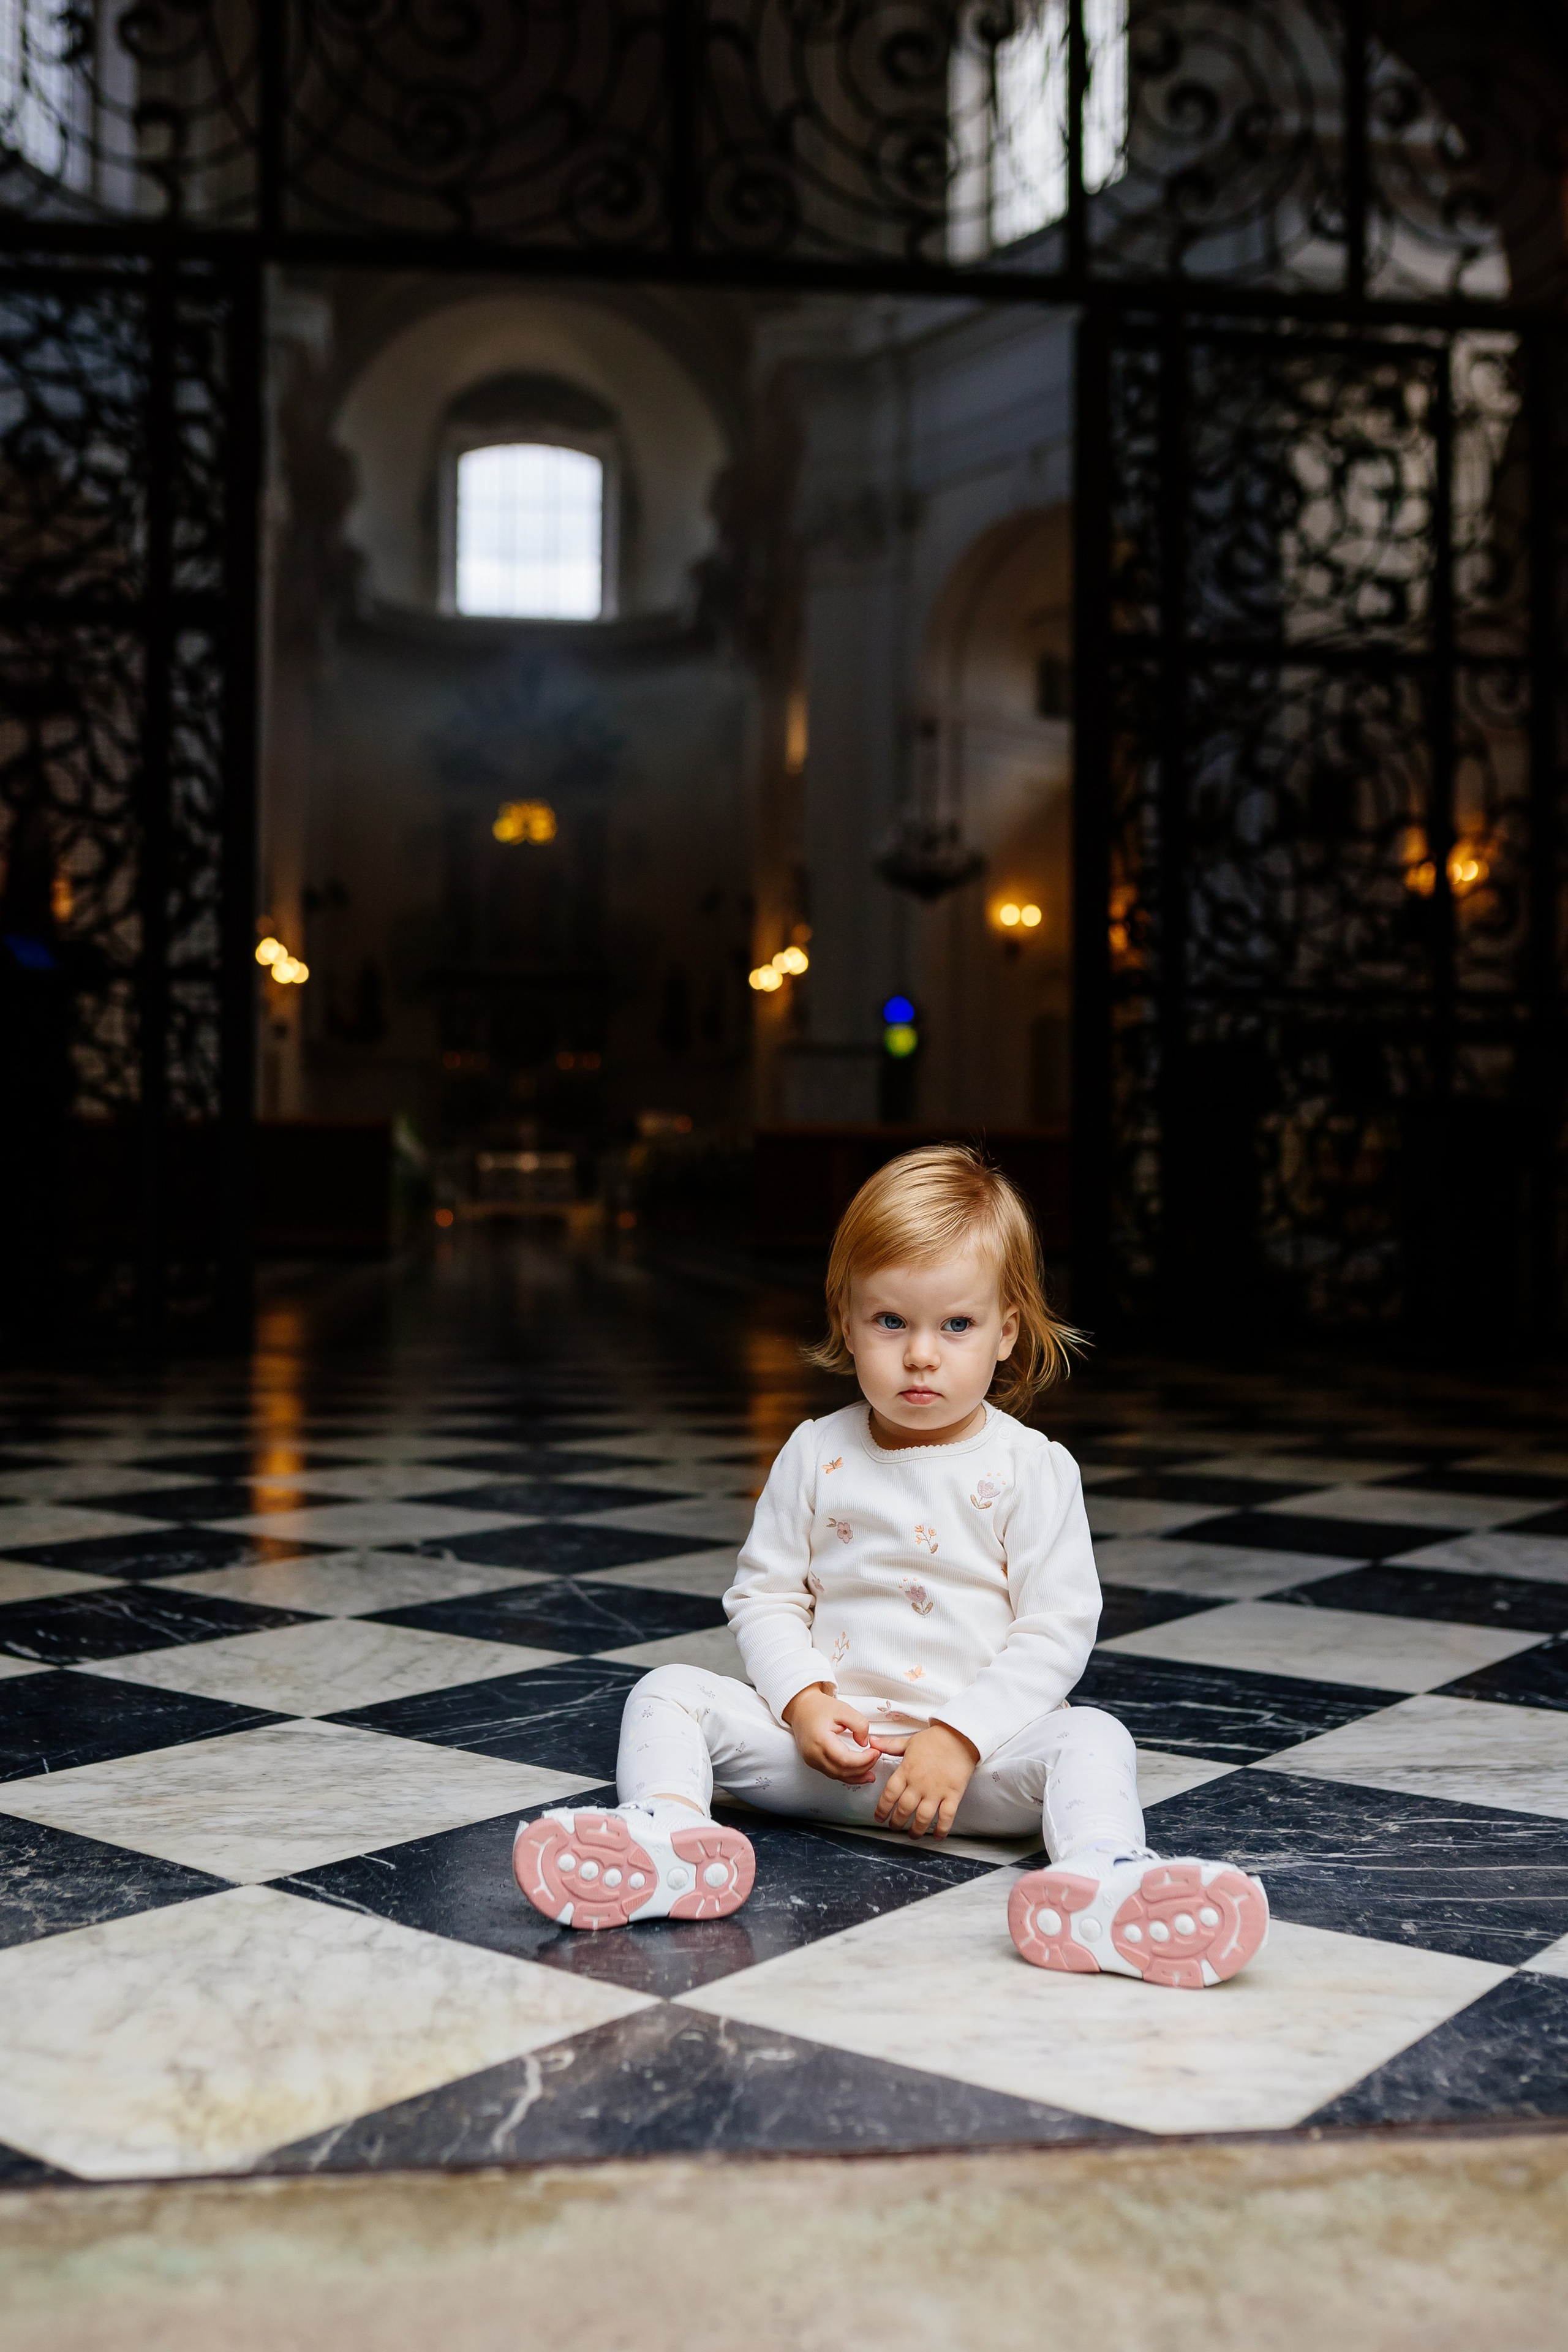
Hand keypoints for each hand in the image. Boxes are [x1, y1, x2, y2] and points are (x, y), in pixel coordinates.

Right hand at [782, 1684, 879, 1783]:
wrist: (800, 1708)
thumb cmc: (818, 1707)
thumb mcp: (843, 1709)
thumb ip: (859, 1724)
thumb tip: (864, 1742)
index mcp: (820, 1740)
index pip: (845, 1759)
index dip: (864, 1760)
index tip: (875, 1752)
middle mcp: (814, 1754)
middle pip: (842, 1771)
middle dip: (863, 1768)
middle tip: (876, 1757)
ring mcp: (812, 1760)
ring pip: (837, 1776)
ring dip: (856, 1776)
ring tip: (871, 1773)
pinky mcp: (813, 1762)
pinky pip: (832, 1773)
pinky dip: (846, 1775)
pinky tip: (858, 1774)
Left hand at [872, 1721, 977, 1837]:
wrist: (961, 1736)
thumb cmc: (936, 1738)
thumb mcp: (909, 1741)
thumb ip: (890, 1745)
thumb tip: (873, 1742)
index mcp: (906, 1770)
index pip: (889, 1794)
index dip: (882, 1809)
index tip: (879, 1817)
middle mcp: (919, 1783)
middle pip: (904, 1809)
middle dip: (897, 1822)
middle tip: (895, 1827)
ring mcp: (936, 1790)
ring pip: (923, 1817)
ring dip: (916, 1830)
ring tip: (913, 1835)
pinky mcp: (953, 1794)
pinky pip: (946, 1817)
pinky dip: (941, 1829)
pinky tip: (937, 1836)